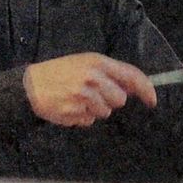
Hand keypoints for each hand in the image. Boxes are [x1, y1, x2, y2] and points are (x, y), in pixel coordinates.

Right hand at [23, 53, 157, 126]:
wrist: (30, 85)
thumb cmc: (59, 73)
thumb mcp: (84, 63)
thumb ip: (108, 73)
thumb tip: (132, 88)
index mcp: (97, 62)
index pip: (131, 75)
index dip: (146, 89)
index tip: (152, 100)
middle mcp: (92, 78)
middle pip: (119, 99)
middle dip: (110, 100)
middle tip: (92, 93)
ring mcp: (83, 96)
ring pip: (105, 112)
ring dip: (94, 109)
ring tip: (76, 99)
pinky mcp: (74, 111)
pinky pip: (89, 120)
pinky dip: (81, 116)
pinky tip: (69, 106)